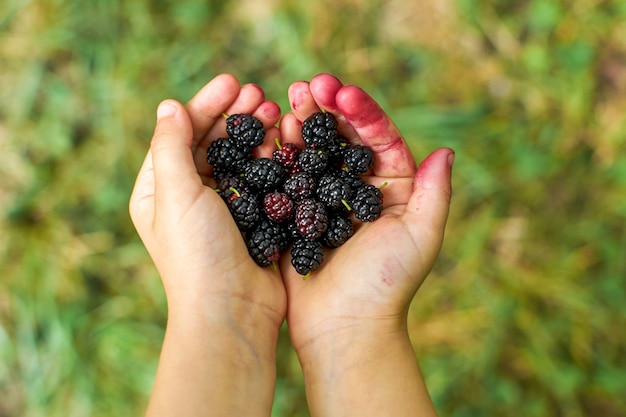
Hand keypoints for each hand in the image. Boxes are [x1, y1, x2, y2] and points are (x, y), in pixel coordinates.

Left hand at [129, 74, 285, 415]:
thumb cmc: (196, 254)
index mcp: (159, 190)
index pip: (181, 134)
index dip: (206, 105)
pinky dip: (272, 158)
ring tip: (276, 110)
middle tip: (260, 92)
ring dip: (257, 133)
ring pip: (240, 158)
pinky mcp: (253, 220)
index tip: (233, 82)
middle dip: (236, 115)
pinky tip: (286, 141)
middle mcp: (189, 196)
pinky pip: (262, 178)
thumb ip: (172, 146)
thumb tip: (169, 105)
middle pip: (213, 142)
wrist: (232, 310)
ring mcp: (223, 208)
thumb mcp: (176, 194)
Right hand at [278, 73, 452, 416]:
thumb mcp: (419, 238)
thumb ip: (433, 194)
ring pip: (313, 151)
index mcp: (390, 189)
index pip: (378, 138)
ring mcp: (322, 199)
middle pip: (342, 138)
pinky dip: (279, 153)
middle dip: (327, 108)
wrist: (342, 327)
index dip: (362, 112)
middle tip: (309, 85)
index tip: (342, 93)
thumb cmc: (385, 285)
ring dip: (302, 123)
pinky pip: (287, 176)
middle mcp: (356, 189)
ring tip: (289, 99)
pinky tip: (271, 132)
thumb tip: (447, 151)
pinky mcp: (294, 213)